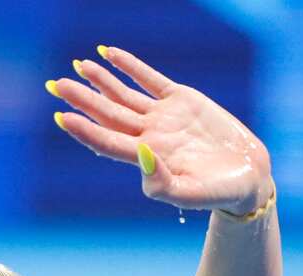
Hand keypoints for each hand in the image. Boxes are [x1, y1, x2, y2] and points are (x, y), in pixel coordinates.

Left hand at [50, 46, 272, 215]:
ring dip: (101, 81)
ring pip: (124, 95)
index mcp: (145, 159)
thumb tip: (140, 153)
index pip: (106, 142)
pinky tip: (108, 54)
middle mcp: (148, 136)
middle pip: (107, 115)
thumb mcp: (191, 194)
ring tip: (77, 66)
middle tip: (55, 84)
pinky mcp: (181, 100)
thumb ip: (162, 182)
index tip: (60, 116)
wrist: (248, 177)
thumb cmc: (218, 193)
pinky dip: (130, 66)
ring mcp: (162, 117)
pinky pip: (149, 79)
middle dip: (82, 99)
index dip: (83, 130)